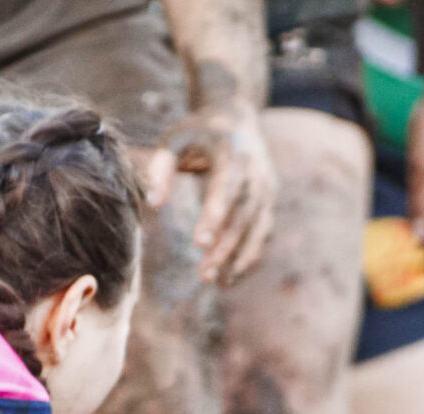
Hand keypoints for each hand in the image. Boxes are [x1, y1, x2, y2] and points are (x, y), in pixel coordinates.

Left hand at [143, 100, 277, 285]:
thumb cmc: (197, 133)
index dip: (214, 216)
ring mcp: (267, 189)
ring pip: (258, 229)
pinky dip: (251, 257)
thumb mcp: (174, 140)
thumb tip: (153, 205)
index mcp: (233, 153)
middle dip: (225, 247)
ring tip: (219, 284)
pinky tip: (231, 278)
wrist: (237, 119)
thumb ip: (161, 168)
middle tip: (204, 276)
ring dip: (240, 258)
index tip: (198, 244)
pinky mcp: (269, 202)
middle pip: (243, 215)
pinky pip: (263, 233)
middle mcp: (256, 172)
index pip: (225, 189)